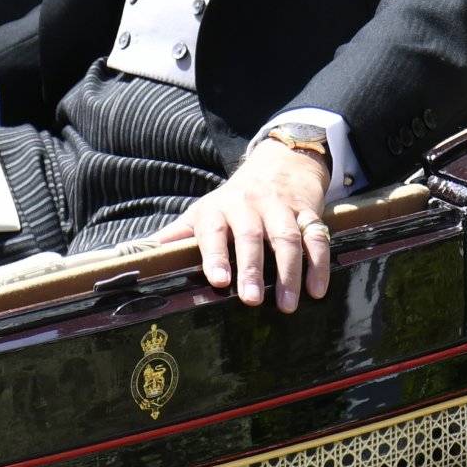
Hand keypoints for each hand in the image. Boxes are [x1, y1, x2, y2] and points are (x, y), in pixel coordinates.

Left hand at [157, 140, 330, 310]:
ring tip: (288, 304)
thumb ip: (179, 234)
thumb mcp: (205, 210)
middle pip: (251, 235)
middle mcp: (248, 205)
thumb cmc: (234, 199)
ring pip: (286, 237)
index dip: (214, 254)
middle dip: (251, 267)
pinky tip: (318, 289)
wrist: (278, 161)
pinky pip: (316, 236)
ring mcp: (280, 207)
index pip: (213, 229)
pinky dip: (319, 264)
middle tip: (252, 300)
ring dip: (289, 272)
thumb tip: (147, 255)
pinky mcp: (308, 211)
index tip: (217, 280)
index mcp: (218, 208)